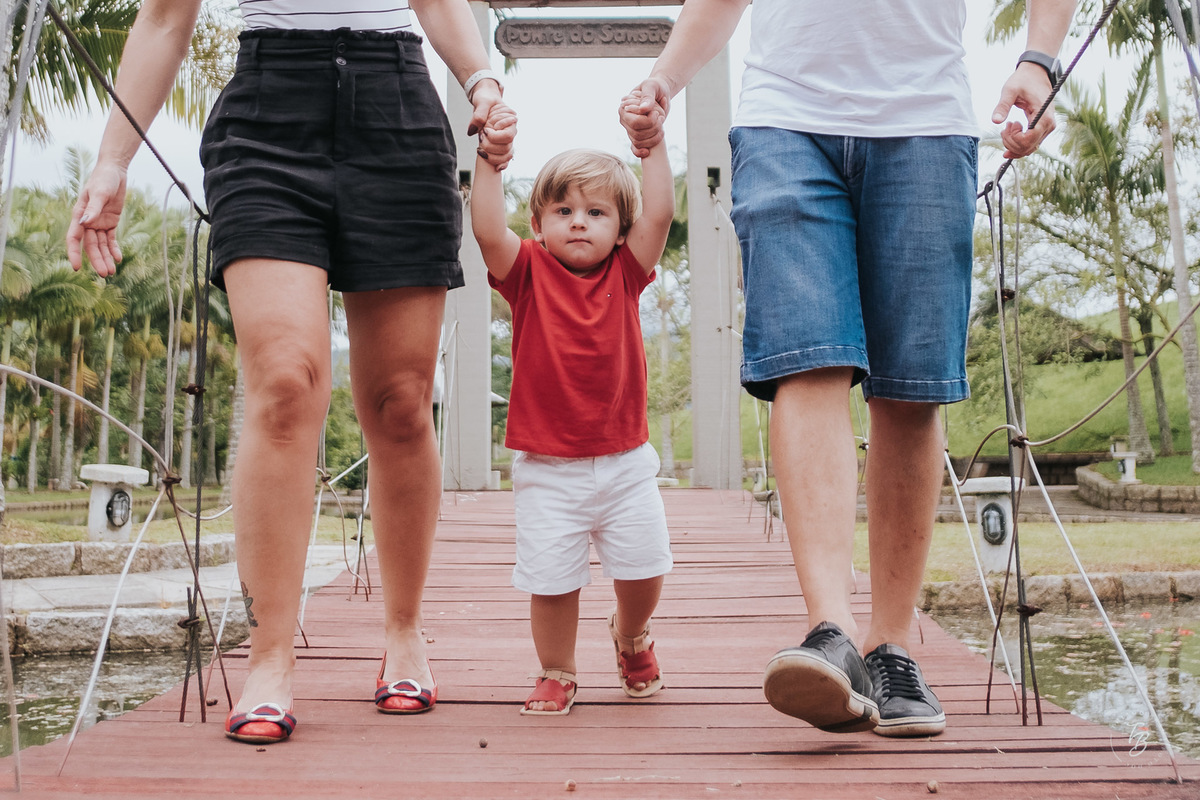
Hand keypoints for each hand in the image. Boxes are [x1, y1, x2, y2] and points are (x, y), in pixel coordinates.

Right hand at [66, 161, 126, 276]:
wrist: (114, 172)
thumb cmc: (103, 179)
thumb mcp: (99, 193)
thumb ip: (93, 209)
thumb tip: (85, 223)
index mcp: (79, 215)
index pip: (74, 238)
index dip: (74, 253)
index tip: (77, 267)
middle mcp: (87, 222)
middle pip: (90, 246)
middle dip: (96, 260)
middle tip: (104, 274)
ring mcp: (99, 223)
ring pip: (101, 245)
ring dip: (105, 258)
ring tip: (111, 271)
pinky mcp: (110, 222)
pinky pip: (111, 239)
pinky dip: (114, 249)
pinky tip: (119, 258)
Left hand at [465, 81, 514, 167]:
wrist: (485, 100)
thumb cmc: (485, 98)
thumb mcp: (482, 102)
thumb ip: (479, 114)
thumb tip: (472, 131)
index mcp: (511, 121)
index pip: (507, 137)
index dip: (494, 136)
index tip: (484, 130)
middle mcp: (511, 132)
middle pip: (505, 149)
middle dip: (490, 146)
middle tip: (480, 138)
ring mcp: (507, 139)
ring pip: (505, 156)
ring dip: (491, 155)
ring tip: (480, 147)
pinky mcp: (501, 145)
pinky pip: (505, 159)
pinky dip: (501, 164)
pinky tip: (496, 168)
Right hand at [619, 76, 670, 157]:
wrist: (660, 93)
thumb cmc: (655, 87)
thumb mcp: (652, 87)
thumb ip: (647, 97)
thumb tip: (643, 109)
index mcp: (625, 109)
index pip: (635, 123)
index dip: (649, 121)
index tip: (657, 113)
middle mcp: (625, 120)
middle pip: (638, 134)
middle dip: (654, 128)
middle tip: (661, 117)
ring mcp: (630, 129)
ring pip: (639, 142)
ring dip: (654, 136)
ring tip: (661, 123)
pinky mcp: (637, 134)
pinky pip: (635, 148)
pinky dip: (640, 152)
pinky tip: (647, 152)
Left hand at [992, 64, 1057, 159]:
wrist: (1035, 73)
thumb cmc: (1023, 80)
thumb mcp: (1010, 90)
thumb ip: (1003, 106)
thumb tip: (995, 121)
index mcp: (1043, 117)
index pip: (1028, 141)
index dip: (1014, 138)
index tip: (1009, 124)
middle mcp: (1049, 125)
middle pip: (1028, 148)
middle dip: (1011, 142)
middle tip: (1005, 128)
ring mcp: (1047, 128)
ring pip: (1029, 149)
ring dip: (1013, 144)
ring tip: (1006, 128)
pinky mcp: (1043, 128)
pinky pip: (1030, 144)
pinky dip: (1018, 144)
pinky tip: (1008, 135)